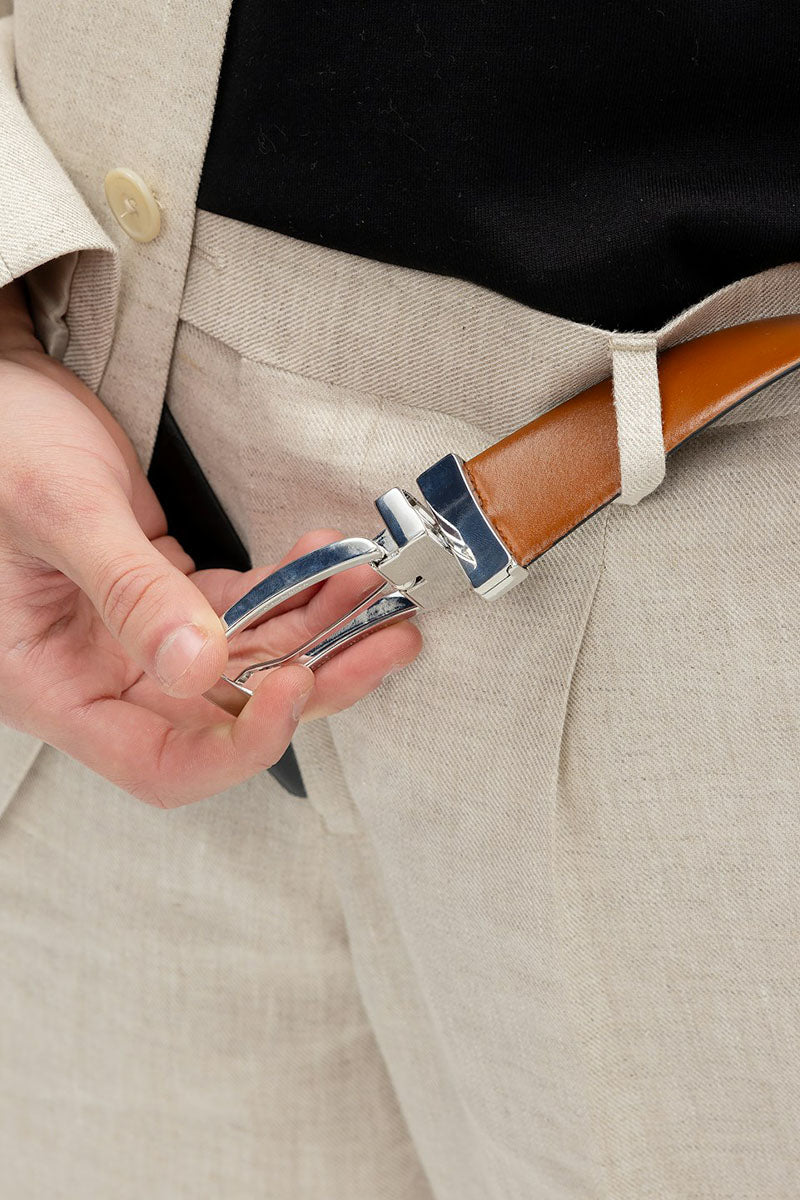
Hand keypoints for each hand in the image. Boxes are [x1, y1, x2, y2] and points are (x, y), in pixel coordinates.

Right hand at [0, 281, 420, 804]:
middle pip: (224, 715)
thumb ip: (129, 589)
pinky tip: (326, 560)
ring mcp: (137, 637)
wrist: (0, 390)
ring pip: (246, 660)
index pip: (160, 764)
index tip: (298, 686)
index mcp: (54, 685)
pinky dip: (289, 589)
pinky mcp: (167, 596)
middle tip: (383, 638)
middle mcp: (101, 675)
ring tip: (371, 587)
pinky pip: (243, 610)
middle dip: (312, 678)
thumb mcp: (58, 510)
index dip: (239, 747)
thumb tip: (198, 665)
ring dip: (316, 627)